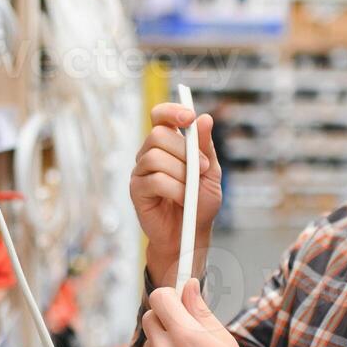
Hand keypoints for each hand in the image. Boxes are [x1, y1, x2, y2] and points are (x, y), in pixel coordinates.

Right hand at [130, 103, 221, 287]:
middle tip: (203, 168)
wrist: (190, 236)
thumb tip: (205, 118)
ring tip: (191, 190)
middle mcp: (150, 154)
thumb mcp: (210, 173)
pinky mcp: (136, 191)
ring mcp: (140, 172)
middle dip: (184, 150)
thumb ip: (206, 147)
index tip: (189, 117)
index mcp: (167, 145)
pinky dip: (174, 189)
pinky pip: (154, 180)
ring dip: (180, 172)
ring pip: (155, 157)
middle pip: (157, 134)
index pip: (160, 116)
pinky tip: (181, 199)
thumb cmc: (199, 205)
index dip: (171, 111)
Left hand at [135, 279, 261, 346]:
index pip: (159, 297)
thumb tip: (188, 285)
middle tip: (183, 336)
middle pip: (149, 318)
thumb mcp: (222, 341)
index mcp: (186, 335)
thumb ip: (200, 310)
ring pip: (148, 345)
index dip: (168, 297)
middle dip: (164, 321)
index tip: (174, 302)